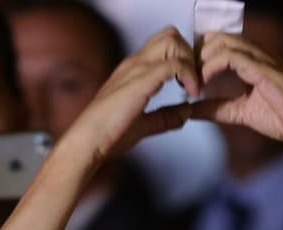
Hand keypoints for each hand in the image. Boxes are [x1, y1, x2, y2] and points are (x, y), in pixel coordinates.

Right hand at [64, 27, 199, 164]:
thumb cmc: (108, 134)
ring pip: (173, 42)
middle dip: (189, 55)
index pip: (163, 44)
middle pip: (170, 35)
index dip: (183, 59)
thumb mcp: (143, 125)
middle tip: (193, 81)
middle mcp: (135, 63)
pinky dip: (188, 75)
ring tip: (192, 87)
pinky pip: (174, 64)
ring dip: (189, 62)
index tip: (190, 84)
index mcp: (133, 70)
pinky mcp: (142, 80)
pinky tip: (189, 94)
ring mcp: (137, 69)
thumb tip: (186, 112)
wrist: (89, 141)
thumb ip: (165, 117)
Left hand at [191, 32, 282, 159]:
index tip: (190, 77)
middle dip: (197, 55)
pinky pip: (231, 56)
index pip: (219, 43)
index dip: (200, 56)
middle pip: (216, 37)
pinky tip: (204, 82)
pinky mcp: (264, 69)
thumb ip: (218, 109)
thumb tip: (192, 110)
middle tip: (188, 78)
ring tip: (194, 81)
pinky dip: (212, 67)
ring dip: (202, 59)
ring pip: (221, 42)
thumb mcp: (242, 113)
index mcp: (253, 60)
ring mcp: (261, 59)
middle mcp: (257, 54)